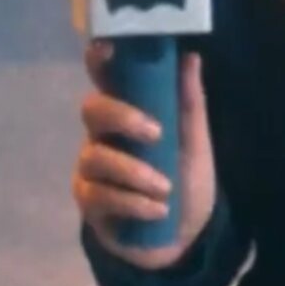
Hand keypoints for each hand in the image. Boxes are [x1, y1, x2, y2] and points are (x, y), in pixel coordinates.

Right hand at [72, 39, 218, 269]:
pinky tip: (157, 211)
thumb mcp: (195, 143)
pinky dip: (133, 203)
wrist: (183, 235)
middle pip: (91, 110)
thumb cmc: (185, 180)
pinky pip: (100, 195)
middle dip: (122, 118)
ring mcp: (90, 169)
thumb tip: (190, 57)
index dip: (99, 62)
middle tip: (156, 134)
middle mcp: (101, 135)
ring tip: (166, 190)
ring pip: (96, 158)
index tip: (107, 49)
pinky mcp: (89, 202)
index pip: (105, 80)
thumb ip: (189, 103)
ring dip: (136, 174)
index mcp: (126, 114)